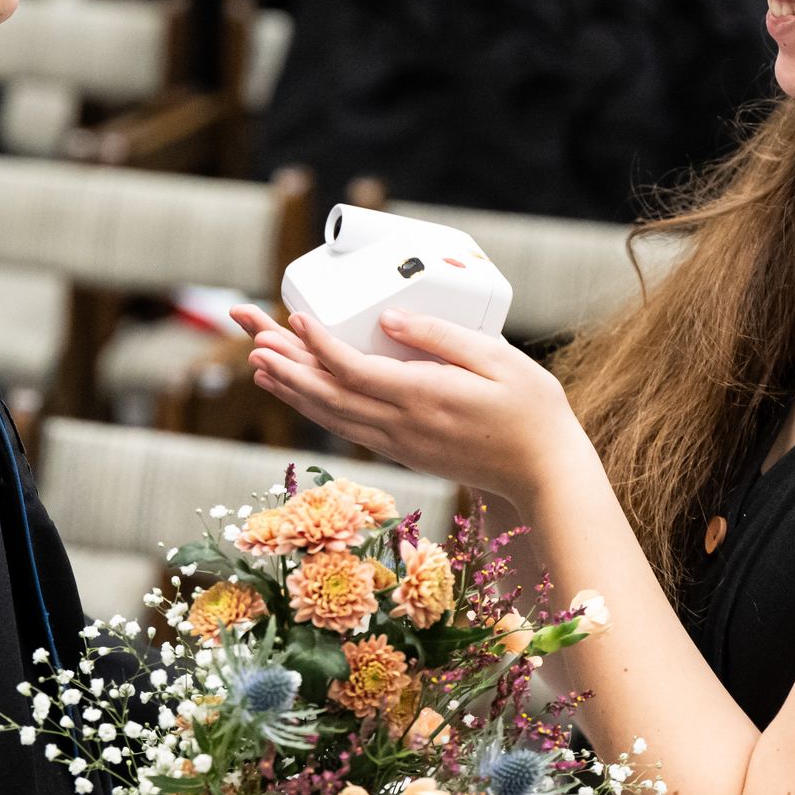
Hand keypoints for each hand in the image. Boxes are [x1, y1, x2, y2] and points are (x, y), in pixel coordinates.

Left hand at [230, 304, 593, 503]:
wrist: (544, 474)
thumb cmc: (530, 412)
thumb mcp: (498, 360)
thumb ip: (441, 338)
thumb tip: (391, 320)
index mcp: (424, 398)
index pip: (354, 371)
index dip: (319, 346)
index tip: (293, 320)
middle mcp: (402, 426)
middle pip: (327, 395)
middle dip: (285, 363)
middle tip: (250, 334)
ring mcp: (399, 444)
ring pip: (330, 416)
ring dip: (290, 388)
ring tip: (258, 363)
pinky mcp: (402, 452)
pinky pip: (346, 428)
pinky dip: (315, 409)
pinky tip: (300, 393)